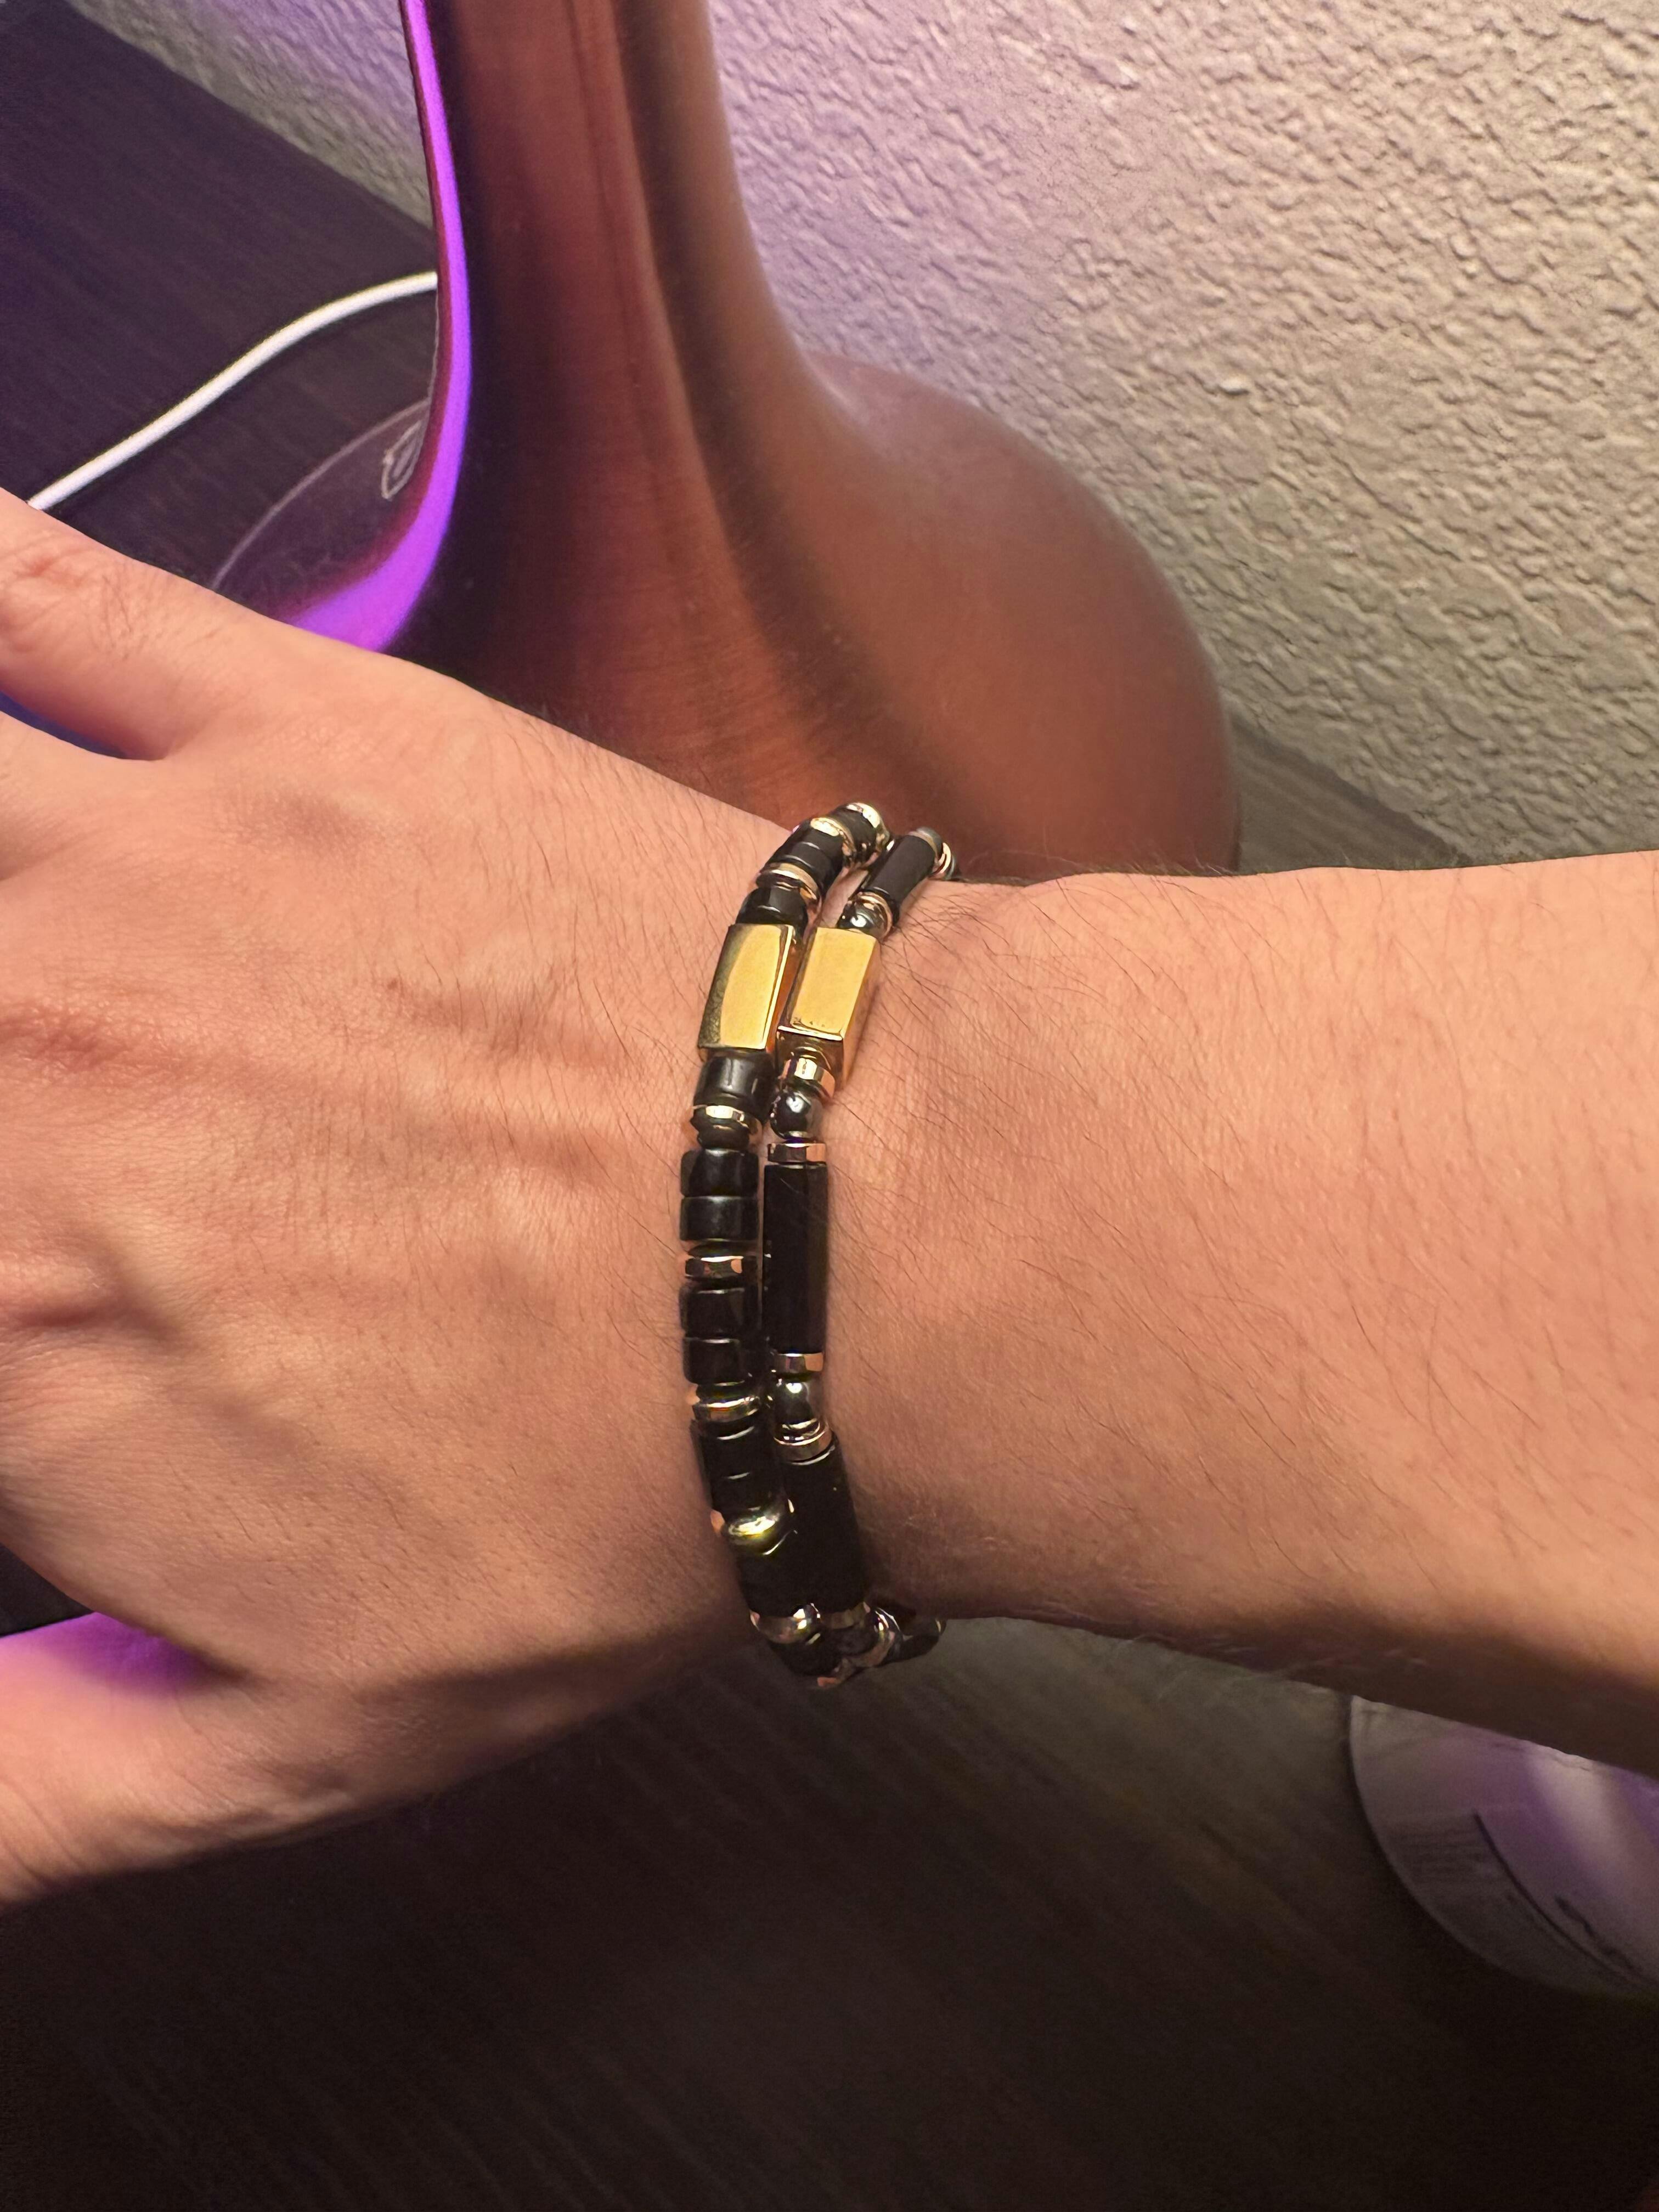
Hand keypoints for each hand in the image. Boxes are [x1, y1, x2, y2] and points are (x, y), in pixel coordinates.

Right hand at [0, 491, 982, 1902]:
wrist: (862, 1243)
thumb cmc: (610, 1485)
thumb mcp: (295, 1738)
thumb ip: (30, 1790)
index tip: (26, 1275)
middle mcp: (7, 1067)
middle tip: (37, 1109)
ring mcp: (122, 865)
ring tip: (30, 961)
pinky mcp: (277, 719)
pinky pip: (28, 586)